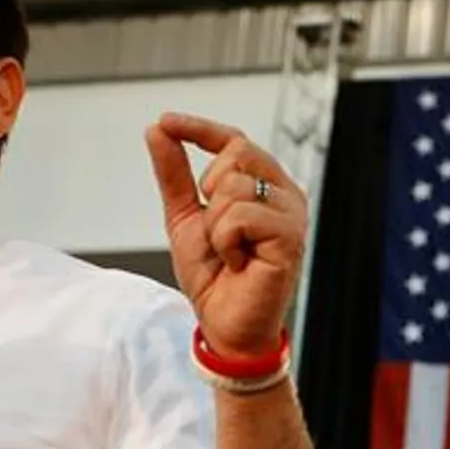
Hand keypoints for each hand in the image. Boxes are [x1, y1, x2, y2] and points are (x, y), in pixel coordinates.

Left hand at [146, 113, 307, 360]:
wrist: (225, 326)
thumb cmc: (214, 278)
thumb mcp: (185, 217)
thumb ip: (174, 175)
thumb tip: (158, 131)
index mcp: (263, 186)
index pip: (234, 140)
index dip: (199, 128)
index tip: (166, 121)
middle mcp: (283, 194)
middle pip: (236, 153)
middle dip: (209, 190)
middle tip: (217, 231)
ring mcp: (291, 214)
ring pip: (235, 186)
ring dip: (216, 225)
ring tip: (229, 252)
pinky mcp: (291, 237)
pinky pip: (241, 216)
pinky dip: (226, 241)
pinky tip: (239, 262)